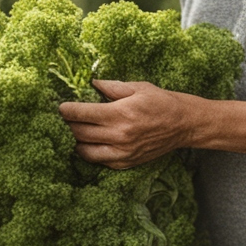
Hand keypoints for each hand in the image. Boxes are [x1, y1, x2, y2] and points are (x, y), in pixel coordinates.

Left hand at [58, 80, 194, 168]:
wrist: (184, 124)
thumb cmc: (162, 102)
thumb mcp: (138, 87)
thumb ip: (112, 86)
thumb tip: (92, 83)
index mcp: (120, 113)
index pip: (82, 114)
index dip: (66, 110)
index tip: (60, 107)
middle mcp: (119, 135)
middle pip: (79, 133)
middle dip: (68, 125)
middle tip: (64, 118)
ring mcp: (123, 152)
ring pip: (85, 151)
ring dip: (76, 142)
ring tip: (75, 132)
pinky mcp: (127, 162)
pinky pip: (99, 161)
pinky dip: (91, 152)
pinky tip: (90, 143)